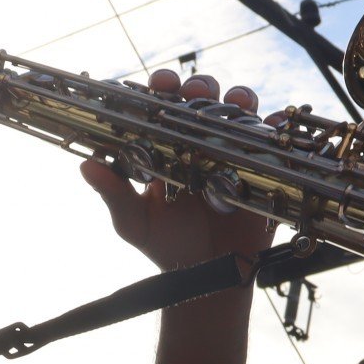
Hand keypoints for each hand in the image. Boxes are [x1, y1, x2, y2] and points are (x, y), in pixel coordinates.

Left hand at [81, 70, 275, 272]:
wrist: (205, 278)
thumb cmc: (166, 246)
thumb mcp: (135, 222)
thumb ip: (114, 194)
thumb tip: (86, 167)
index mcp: (168, 147)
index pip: (164, 106)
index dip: (163, 87)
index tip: (161, 85)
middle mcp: (200, 144)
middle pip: (205, 99)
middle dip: (201, 86)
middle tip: (197, 92)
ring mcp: (233, 155)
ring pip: (241, 113)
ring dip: (240, 98)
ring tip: (238, 103)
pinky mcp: (262, 171)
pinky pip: (274, 142)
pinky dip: (277, 126)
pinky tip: (273, 121)